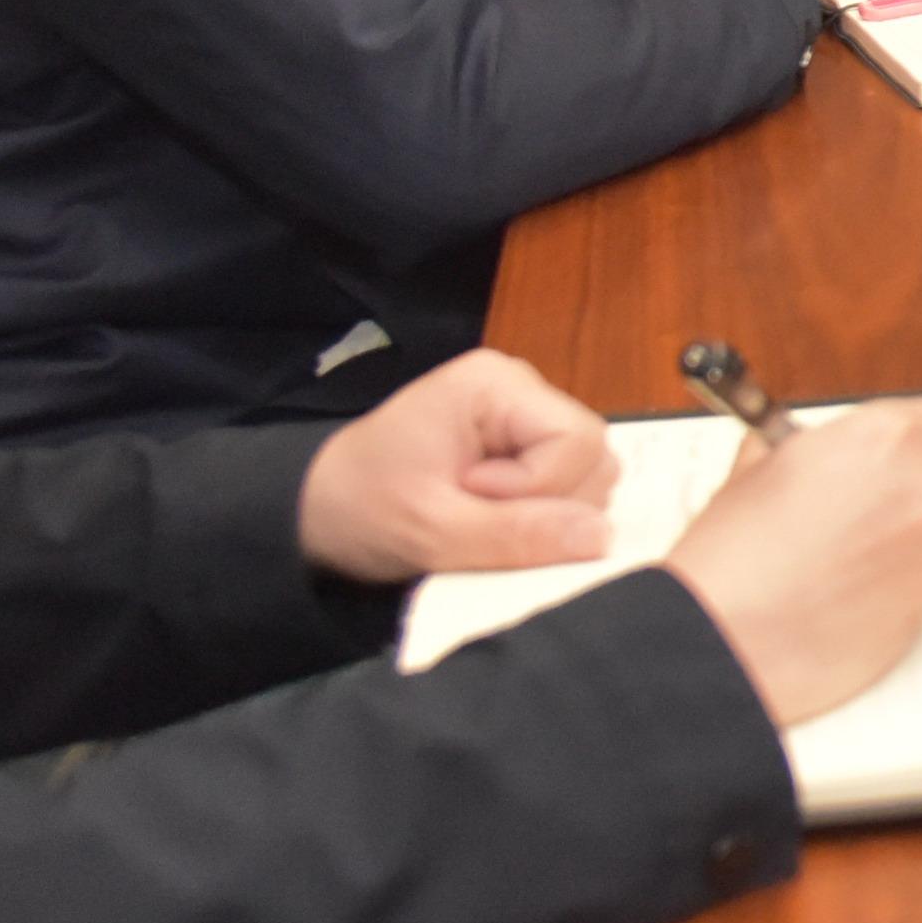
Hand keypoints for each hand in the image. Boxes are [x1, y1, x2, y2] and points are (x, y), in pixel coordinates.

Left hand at [298, 350, 617, 582]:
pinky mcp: (522, 446)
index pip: (576, 440)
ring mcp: (524, 416)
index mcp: (496, 384)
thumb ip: (519, 534)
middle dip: (548, 506)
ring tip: (479, 520)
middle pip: (592, 456)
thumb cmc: (363, 508)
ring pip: (588, 476)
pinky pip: (566, 485)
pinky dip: (538, 516)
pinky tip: (492, 520)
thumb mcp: (433, 530)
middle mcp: (520, 389)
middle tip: (474, 518)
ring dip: (545, 516)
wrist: (317, 511)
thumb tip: (604, 538)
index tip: (471, 501)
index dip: (538, 488)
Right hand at [667, 397, 921, 725]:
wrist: (723, 637)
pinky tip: (842, 598)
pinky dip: (895, 591)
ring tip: (846, 560)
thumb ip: (802, 450)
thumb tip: (799, 448)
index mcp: (889, 440)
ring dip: (913, 545)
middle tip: (894, 503)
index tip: (914, 453)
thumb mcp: (759, 470)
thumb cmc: (732, 555)